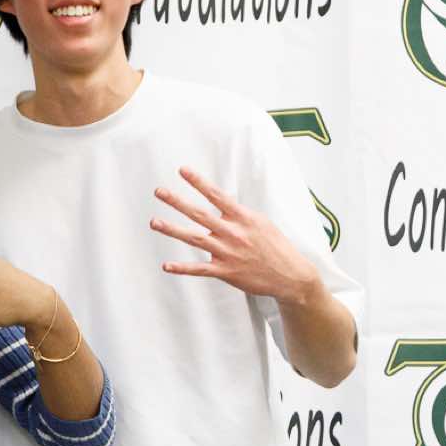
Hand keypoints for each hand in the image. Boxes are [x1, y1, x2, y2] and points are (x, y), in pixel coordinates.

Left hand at [152, 167, 321, 302]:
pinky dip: (182, 268)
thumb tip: (220, 208)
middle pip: (199, 214)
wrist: (291, 275)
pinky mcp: (226, 272)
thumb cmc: (276, 246)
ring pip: (194, 239)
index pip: (217, 195)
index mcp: (243, 218)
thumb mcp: (261, 222)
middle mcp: (233, 233)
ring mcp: (228, 253)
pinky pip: (200, 269)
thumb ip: (238, 215)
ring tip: (154, 222)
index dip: (198, 182)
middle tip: (159, 191)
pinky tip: (166, 266)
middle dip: (177, 202)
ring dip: (173, 230)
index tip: (182, 171)